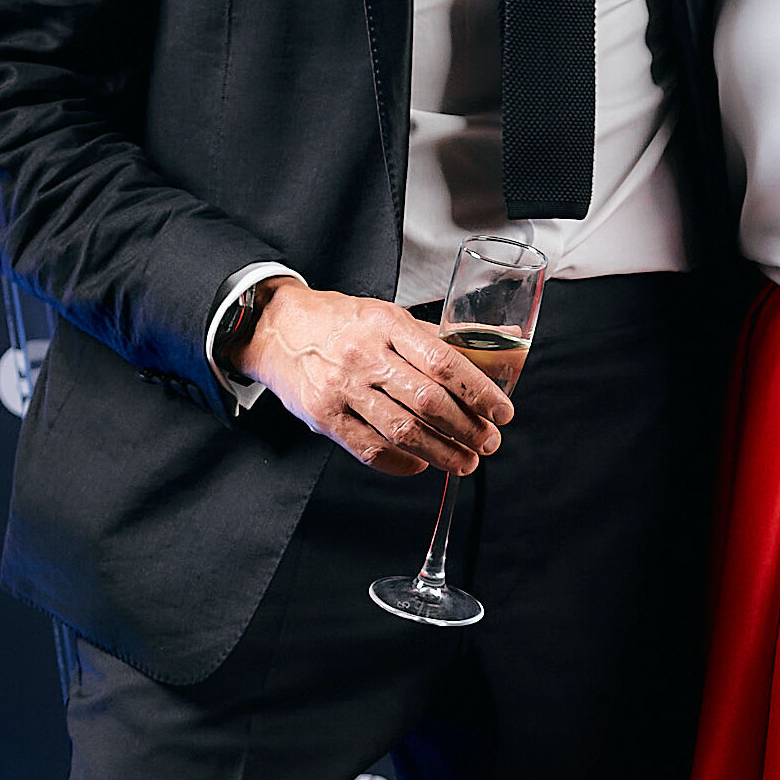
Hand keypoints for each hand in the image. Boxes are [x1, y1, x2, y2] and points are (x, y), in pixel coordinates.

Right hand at [245, 283, 517, 480]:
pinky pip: (371, 450)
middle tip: (489, 443)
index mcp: (386, 324)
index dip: (480, 393)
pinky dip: (403, 463)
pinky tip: (423, 464)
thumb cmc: (341, 323)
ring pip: (402, 431)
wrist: (276, 329)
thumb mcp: (389, 316)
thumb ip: (440, 336)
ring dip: (442, 453)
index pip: (445, 362)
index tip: (502, 412)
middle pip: (428, 402)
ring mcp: (341, 388)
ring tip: (465, 462)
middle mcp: (363, 356)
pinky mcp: (324, 417)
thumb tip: (501, 341)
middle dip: (467, 429)